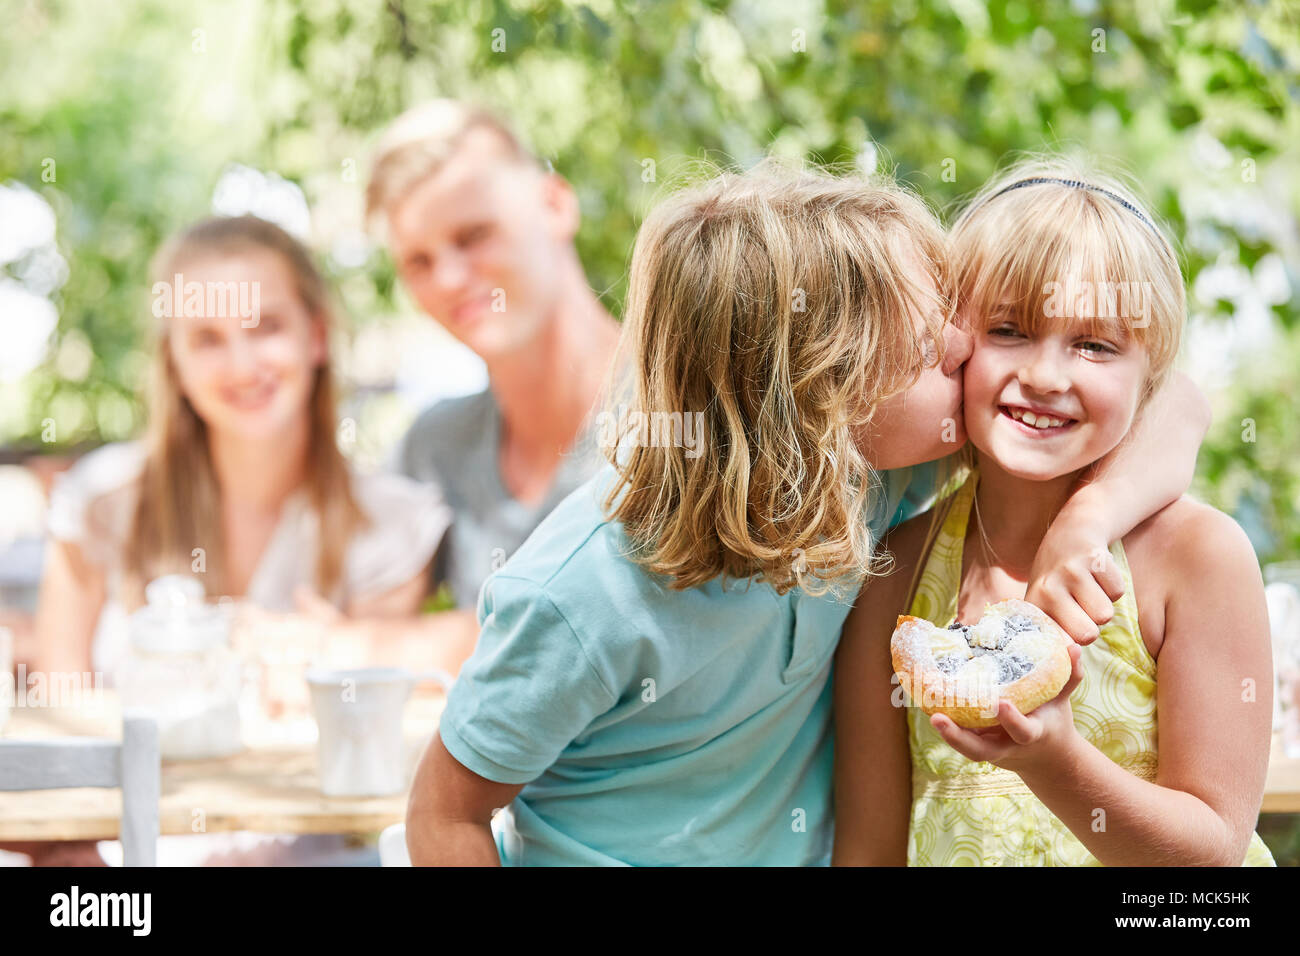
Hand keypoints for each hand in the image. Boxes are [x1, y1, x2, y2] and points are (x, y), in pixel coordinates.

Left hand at [930, 642, 1084, 773]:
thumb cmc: (1051, 721)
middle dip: (961, 738)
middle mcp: (1008, 746)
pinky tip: (925, 704)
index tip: (1001, 703)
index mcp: (1032, 734)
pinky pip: (959, 738)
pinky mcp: (977, 745)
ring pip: (966, 748)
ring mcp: (990, 749)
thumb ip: (1068, 675)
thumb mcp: (1062, 702)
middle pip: (981, 750)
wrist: (1047, 759)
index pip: (1022, 731)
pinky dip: (945, 725)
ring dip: (947, 735)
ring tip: (929, 714)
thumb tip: (1074, 646)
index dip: (1012, 720)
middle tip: (939, 719)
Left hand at [1026, 510, 1123, 644]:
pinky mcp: (1094, 559)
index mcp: (1033, 604)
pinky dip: (1112, 587)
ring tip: (1087, 589)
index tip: (1070, 635)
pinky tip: (1097, 575)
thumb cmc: (1057, 578)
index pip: (1058, 645)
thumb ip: (1054, 630)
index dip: (1070, 645)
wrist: (1072, 532)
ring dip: (1102, 606)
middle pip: (1087, 635)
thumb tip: (1071, 656)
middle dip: (1091, 627)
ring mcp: (1070, 572)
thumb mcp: (1044, 602)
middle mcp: (1047, 588)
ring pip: (1105, 616)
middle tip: (1080, 607)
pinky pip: (1117, 592)